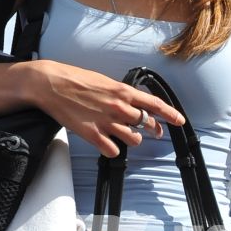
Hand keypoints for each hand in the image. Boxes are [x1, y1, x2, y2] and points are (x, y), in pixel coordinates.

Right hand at [37, 62, 184, 159]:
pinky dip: (112, 149)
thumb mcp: (104, 81)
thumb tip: (133, 104)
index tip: (179, 121)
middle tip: (151, 131)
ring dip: (131, 138)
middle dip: (151, 128)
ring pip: (134, 140)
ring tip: (122, 134)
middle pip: (146, 124)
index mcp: (123, 91)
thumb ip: (121, 94)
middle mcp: (119, 107)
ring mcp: (107, 122)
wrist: (51, 84)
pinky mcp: (93, 135)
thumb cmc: (76, 80)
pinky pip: (113, 151)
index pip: (154, 104)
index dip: (170, 114)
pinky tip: (106, 143)